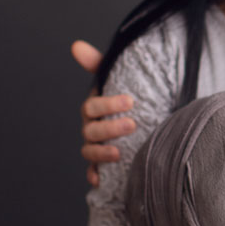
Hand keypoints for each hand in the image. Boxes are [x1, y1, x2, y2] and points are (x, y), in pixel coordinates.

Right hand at [72, 40, 135, 186]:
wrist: (148, 117)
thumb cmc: (128, 95)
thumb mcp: (118, 77)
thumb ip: (98, 63)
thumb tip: (76, 45)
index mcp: (94, 108)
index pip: (92, 106)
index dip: (108, 104)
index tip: (130, 101)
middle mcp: (92, 128)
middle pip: (91, 131)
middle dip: (110, 128)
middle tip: (133, 124)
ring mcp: (97, 146)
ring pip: (90, 152)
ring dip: (102, 153)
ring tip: (120, 153)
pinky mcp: (105, 164)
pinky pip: (94, 172)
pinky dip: (94, 176)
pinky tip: (100, 180)